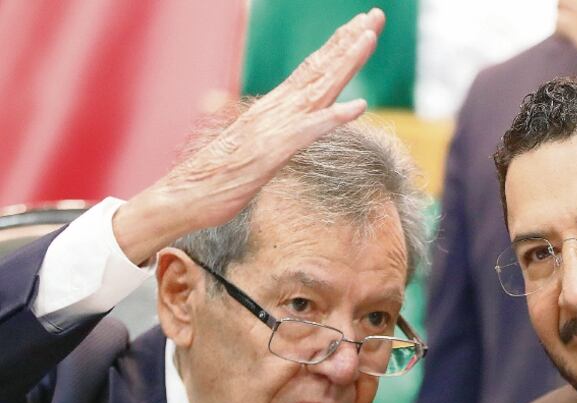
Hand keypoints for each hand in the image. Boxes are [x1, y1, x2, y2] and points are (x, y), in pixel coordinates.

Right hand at [113, 8, 385, 264]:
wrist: (184, 196)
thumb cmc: (219, 177)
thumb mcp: (258, 150)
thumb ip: (276, 135)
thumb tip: (291, 129)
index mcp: (276, 108)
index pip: (314, 71)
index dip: (339, 48)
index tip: (362, 27)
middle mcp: (278, 109)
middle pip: (321, 69)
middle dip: (350, 40)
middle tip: (376, 15)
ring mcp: (275, 127)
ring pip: (319, 89)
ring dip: (346, 63)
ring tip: (369, 38)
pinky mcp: (273, 152)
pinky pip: (308, 132)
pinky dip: (333, 118)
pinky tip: (358, 106)